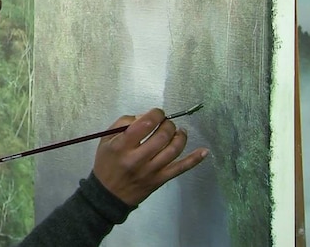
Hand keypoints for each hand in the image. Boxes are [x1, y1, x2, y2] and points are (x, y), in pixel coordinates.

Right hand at [92, 108, 208, 205]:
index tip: (157, 113)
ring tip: (179, 132)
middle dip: (168, 124)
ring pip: (173, 150)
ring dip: (180, 136)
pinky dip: (194, 159)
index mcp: (122, 146)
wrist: (108, 195)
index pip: (145, 123)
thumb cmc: (107, 163)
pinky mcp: (160, 180)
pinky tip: (204, 151)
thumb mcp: (106, 140)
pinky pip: (180, 169)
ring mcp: (151, 171)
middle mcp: (137, 158)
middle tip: (166, 123)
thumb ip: (123, 123)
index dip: (156, 114)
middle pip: (162, 136)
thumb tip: (146, 116)